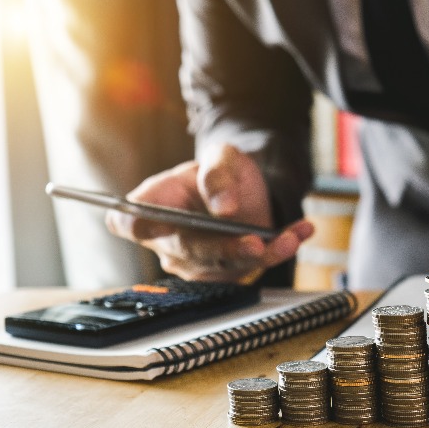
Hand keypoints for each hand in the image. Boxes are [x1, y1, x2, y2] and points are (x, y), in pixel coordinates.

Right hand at [106, 145, 313, 282]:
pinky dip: (280, 250)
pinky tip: (300, 232)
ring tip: (289, 238)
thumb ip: (217, 174)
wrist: (246, 190)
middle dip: (222, 249)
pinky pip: (253, 267)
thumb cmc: (220, 172)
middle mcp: (168, 241)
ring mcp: (196, 262)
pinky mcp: (227, 272)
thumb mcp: (220, 156)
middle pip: (188, 251)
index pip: (129, 222)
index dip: (138, 226)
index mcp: (152, 205)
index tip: (157, 223)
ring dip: (261, 254)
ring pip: (225, 266)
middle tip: (252, 243)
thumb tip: (223, 206)